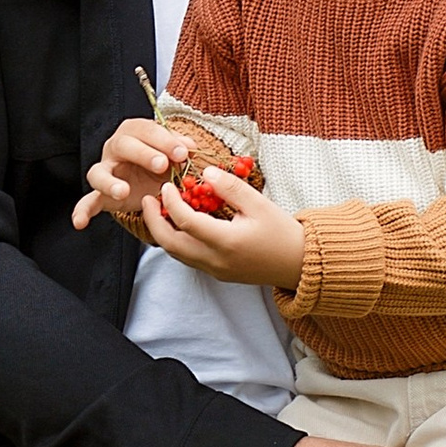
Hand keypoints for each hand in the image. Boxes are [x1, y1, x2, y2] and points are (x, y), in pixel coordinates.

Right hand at [74, 117, 194, 233]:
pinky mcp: (102, 194)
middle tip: (162, 165)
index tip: (182, 153)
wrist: (153, 180)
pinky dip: (82, 211)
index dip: (164, 140)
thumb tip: (189, 147)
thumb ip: (181, 148)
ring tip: (123, 191)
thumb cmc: (164, 160)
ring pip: (99, 173)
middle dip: (143, 154)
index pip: (146, 130)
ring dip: (110, 182)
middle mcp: (115, 148)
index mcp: (135, 132)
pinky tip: (80, 223)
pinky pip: (88, 202)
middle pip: (122, 145)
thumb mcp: (175, 152)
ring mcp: (106, 171)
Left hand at [138, 169, 303, 290]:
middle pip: (171, 244)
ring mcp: (215, 270)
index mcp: (226, 242)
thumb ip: (230, 188)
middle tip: (146, 200)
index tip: (166, 185)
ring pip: (176, 254)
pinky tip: (179, 224)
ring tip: (158, 210)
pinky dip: (176, 241)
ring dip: (162, 232)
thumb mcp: (259, 204)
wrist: (299, 264)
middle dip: (153, 221)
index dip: (171, 202)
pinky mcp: (218, 274)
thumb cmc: (282, 232)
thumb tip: (206, 172)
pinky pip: (188, 258)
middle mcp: (216, 260)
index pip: (186, 222)